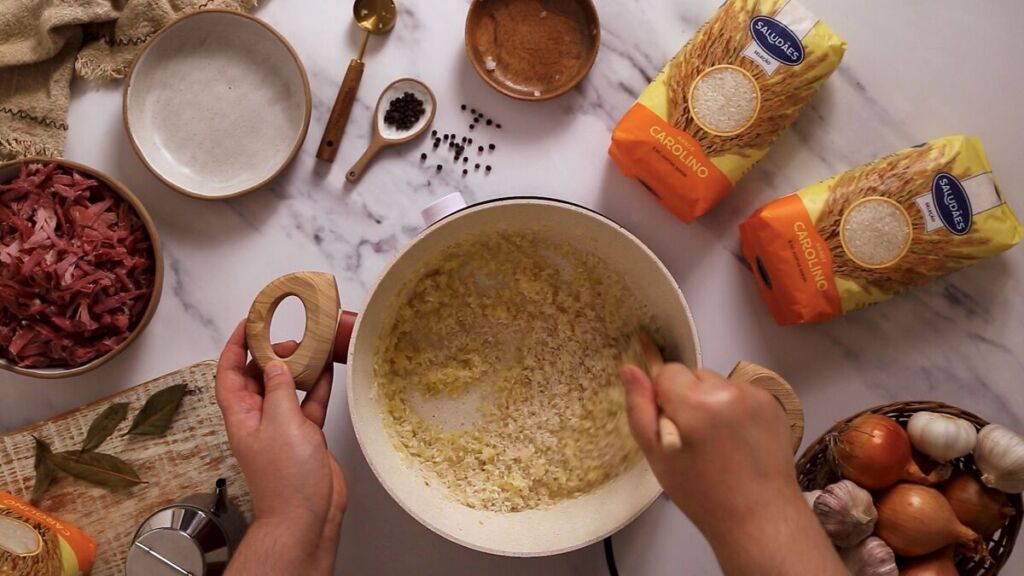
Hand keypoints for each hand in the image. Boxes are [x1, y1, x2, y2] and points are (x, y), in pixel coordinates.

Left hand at [216, 320, 349, 574]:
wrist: (306, 514)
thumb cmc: (286, 475)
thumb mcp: (280, 422)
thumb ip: (280, 388)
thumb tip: (276, 364)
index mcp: (241, 415)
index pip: (229, 373)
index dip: (234, 347)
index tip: (248, 323)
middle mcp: (258, 419)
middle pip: (257, 378)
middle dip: (269, 354)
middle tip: (290, 338)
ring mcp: (282, 428)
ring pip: (285, 389)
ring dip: (296, 369)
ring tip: (310, 348)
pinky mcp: (305, 436)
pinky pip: (309, 404)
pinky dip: (317, 388)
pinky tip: (327, 372)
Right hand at [620, 363, 844, 575]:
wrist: (759, 517)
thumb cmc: (702, 494)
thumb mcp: (657, 456)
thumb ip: (640, 409)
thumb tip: (629, 369)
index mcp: (696, 403)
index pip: (667, 372)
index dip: (664, 398)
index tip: (673, 427)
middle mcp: (728, 391)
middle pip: (694, 375)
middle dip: (689, 398)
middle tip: (696, 438)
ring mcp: (755, 396)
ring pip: (719, 384)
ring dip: (713, 403)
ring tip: (719, 441)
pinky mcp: (774, 405)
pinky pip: (742, 394)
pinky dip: (736, 409)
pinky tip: (739, 440)